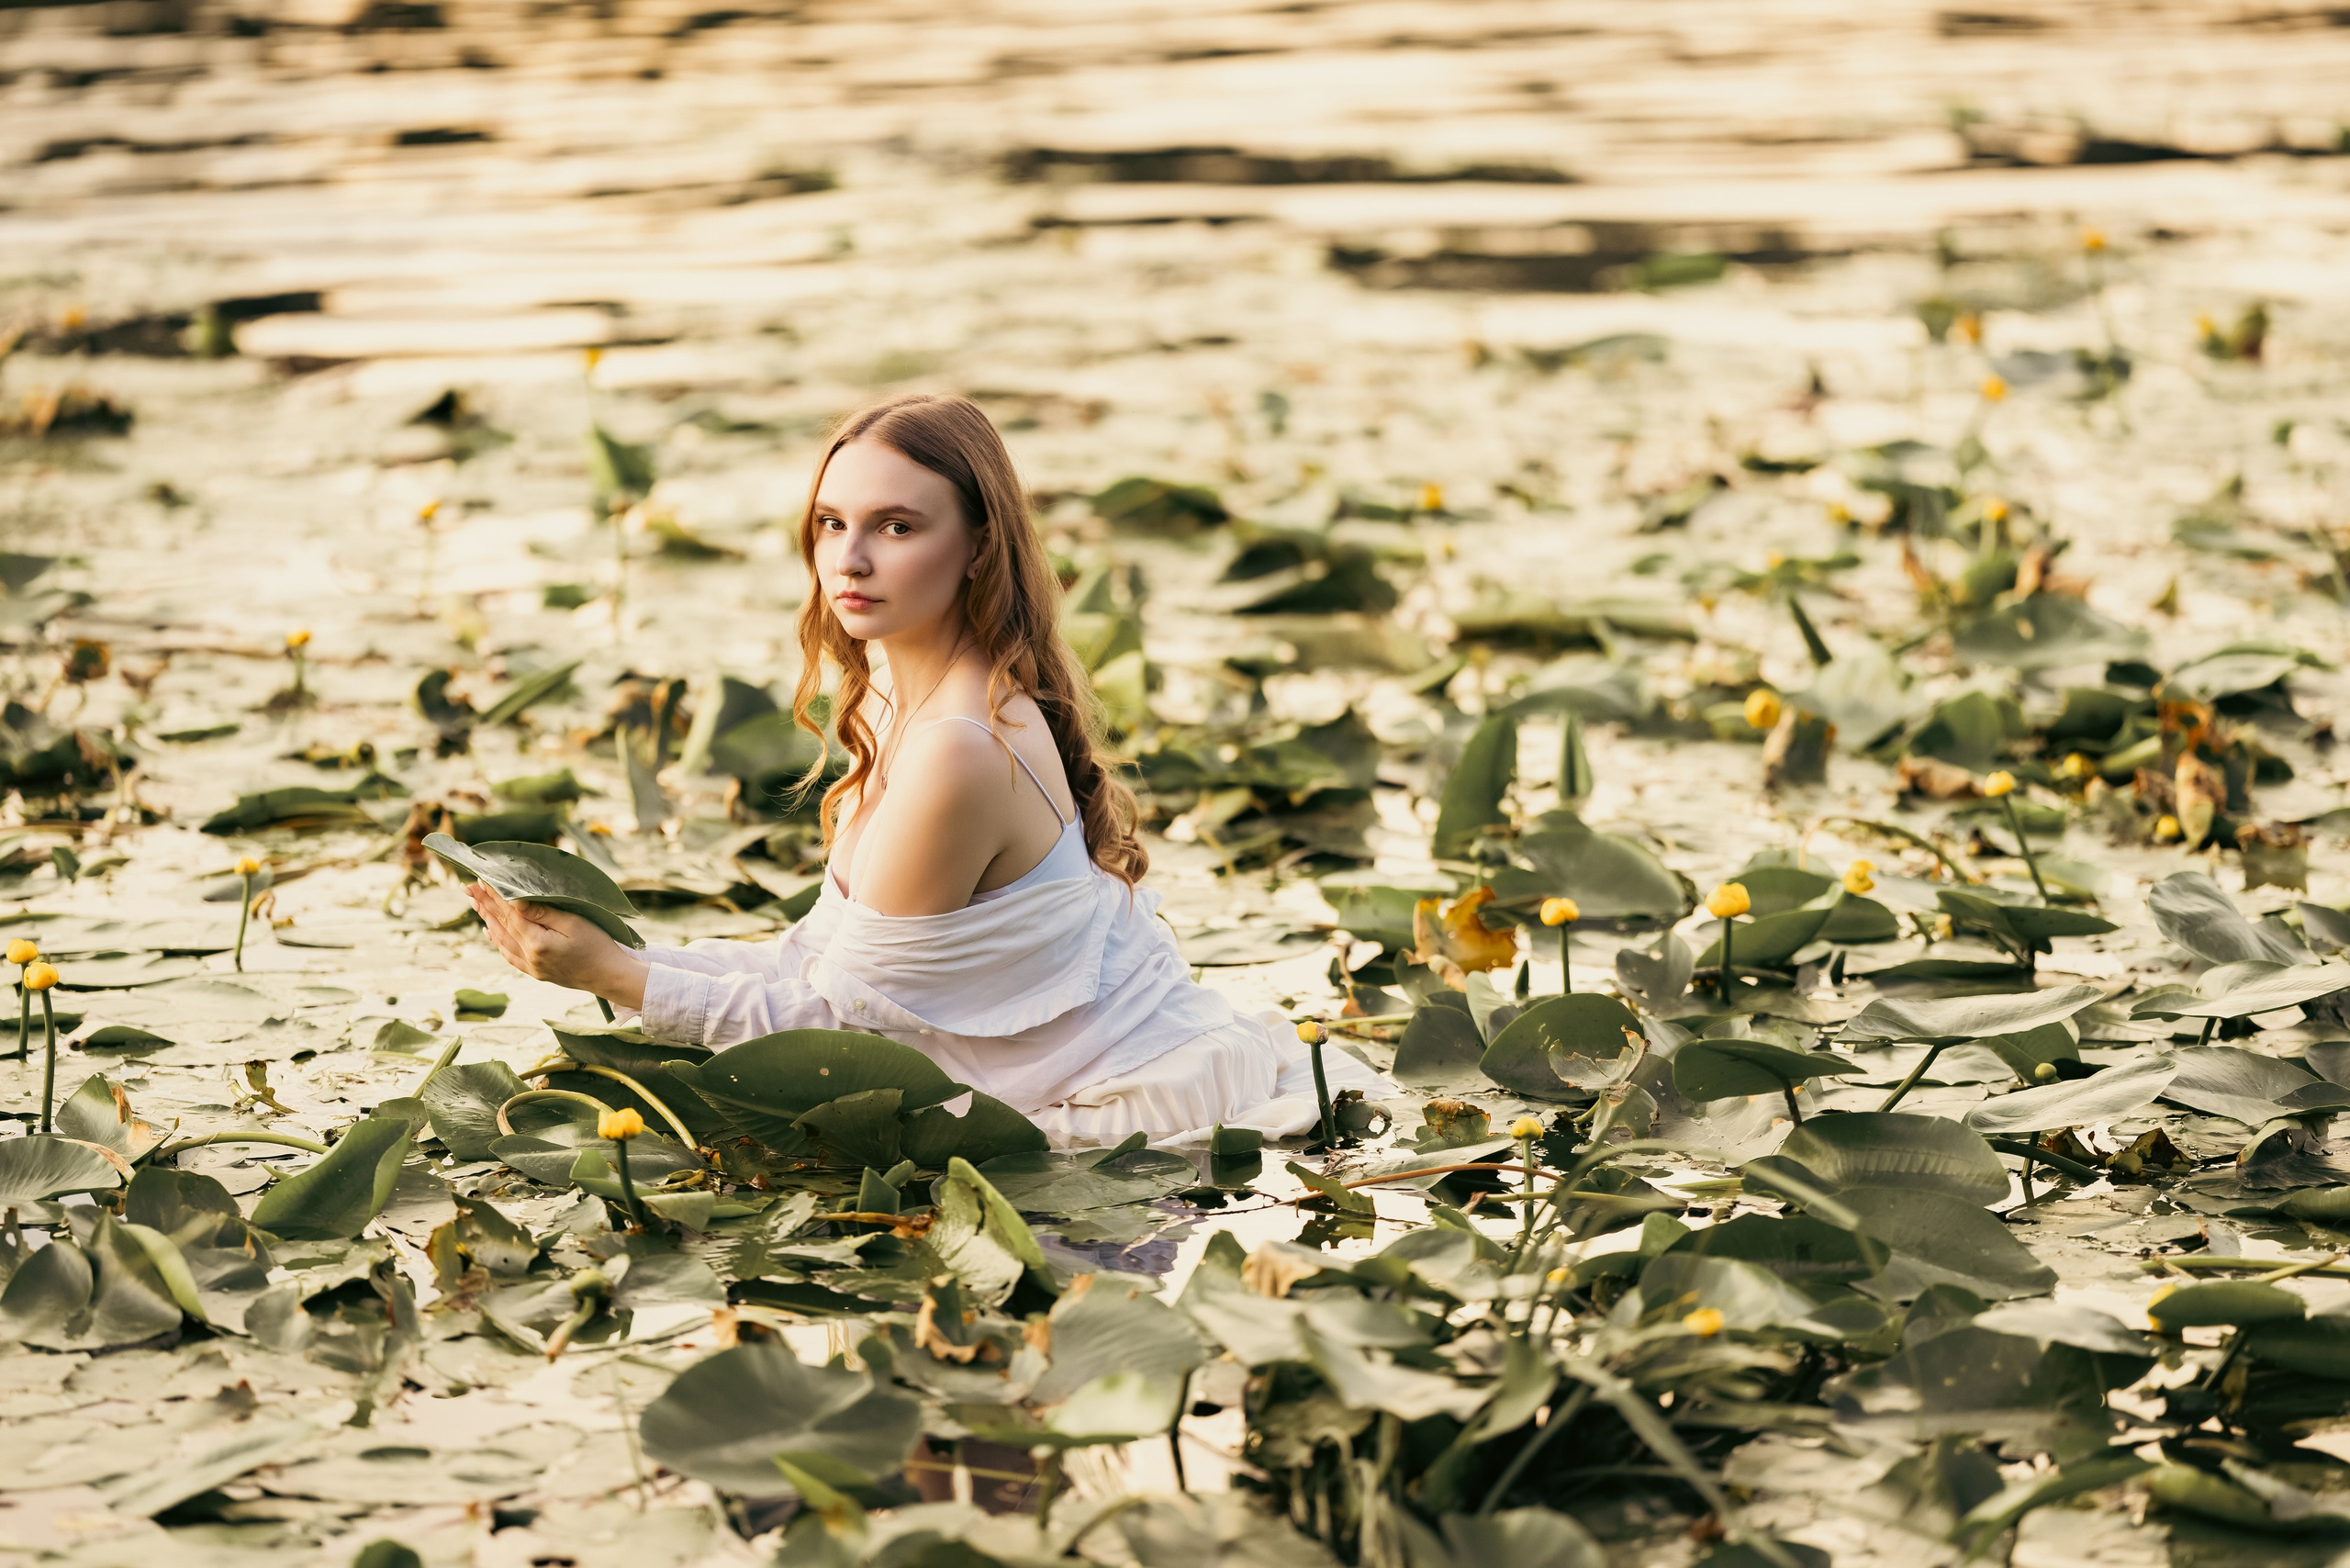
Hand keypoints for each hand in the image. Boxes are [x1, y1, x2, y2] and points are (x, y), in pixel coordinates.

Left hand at [465, 882, 646, 1009]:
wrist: (610, 977)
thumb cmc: (598, 945)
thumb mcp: (574, 923)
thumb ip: (542, 912)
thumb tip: (514, 902)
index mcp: (538, 943)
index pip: (510, 914)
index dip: (494, 896)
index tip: (481, 879)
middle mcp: (530, 957)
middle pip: (501, 926)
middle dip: (484, 905)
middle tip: (467, 888)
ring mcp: (532, 967)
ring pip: (502, 941)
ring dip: (487, 920)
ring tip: (475, 905)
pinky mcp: (537, 973)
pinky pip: (510, 955)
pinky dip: (497, 942)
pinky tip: (491, 933)